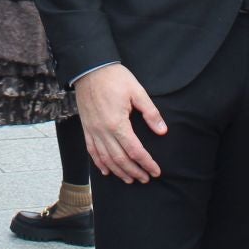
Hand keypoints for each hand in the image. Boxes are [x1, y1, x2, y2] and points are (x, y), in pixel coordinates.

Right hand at [74, 64, 165, 183]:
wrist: (90, 68)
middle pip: (120, 159)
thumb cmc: (114, 78)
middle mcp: (103, 131)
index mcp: (117, 123)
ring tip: (130, 179)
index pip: (135, 150)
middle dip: (134, 171)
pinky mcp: (86, 128)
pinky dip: (99, 163)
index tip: (156, 171)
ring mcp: (93, 130)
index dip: (146, 163)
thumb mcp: (137, 92)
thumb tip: (162, 131)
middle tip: (145, 179)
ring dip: (119, 171)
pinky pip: (91, 150)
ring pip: (106, 158)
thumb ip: (150, 113)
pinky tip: (106, 171)